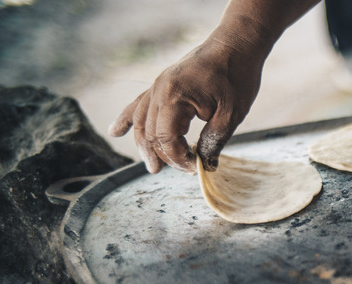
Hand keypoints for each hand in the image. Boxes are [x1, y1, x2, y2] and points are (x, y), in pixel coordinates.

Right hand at [109, 39, 263, 173]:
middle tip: (182, 171)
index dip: (179, 158)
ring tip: (153, 166)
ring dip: (145, 145)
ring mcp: (158, 85)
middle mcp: (159, 90)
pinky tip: (115, 131)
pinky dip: (128, 119)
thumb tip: (206, 164)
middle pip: (151, 133)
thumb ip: (214, 140)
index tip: (196, 167)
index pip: (166, 138)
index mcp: (174, 97)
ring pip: (142, 122)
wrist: (236, 44)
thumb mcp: (231, 114)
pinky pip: (139, 104)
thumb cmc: (237, 76)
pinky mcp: (162, 83)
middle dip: (163, 156)